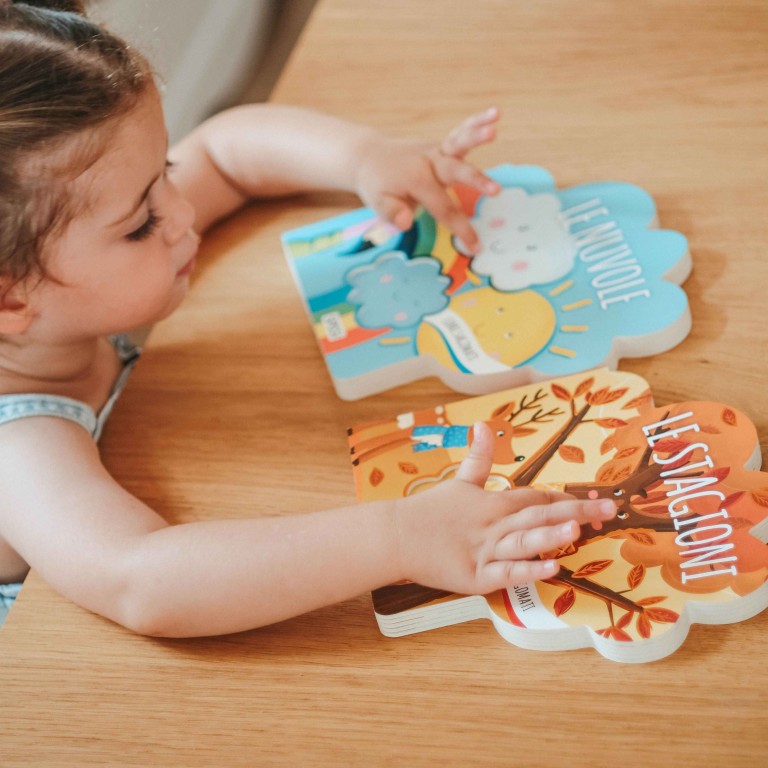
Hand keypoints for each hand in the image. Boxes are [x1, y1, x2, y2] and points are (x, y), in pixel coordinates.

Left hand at [353, 108, 501, 252]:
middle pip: (455, 172)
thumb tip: (406, 223)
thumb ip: (392, 213)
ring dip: (476, 135)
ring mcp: (436, 151)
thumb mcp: (377, 202)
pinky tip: (496, 113)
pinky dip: (477, 122)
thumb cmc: (377, 185)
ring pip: (458, 143)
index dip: (460, 229)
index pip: (443, 208)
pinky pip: (460, 133)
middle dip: (476, 181)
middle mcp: (428, 162)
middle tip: (495, 190)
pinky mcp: (442, 146)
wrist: (369, 156)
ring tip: (494, 128)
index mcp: (416, 180)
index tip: (476, 246)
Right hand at [393, 422, 616, 594]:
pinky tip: (553, 566)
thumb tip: (483, 424)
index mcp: (493, 502)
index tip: (593, 499)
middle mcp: (494, 524)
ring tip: (577, 528)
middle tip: (609, 509)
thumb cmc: (431, 510)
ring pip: (525, 541)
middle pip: (539, 514)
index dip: (565, 497)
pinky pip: (508, 573)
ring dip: (551, 534)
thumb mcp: (459, 481)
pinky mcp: (476, 576)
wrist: (398, 536)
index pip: (536, 496)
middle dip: (576, 511)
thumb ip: (478, 456)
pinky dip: (530, 569)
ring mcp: (486, 551)